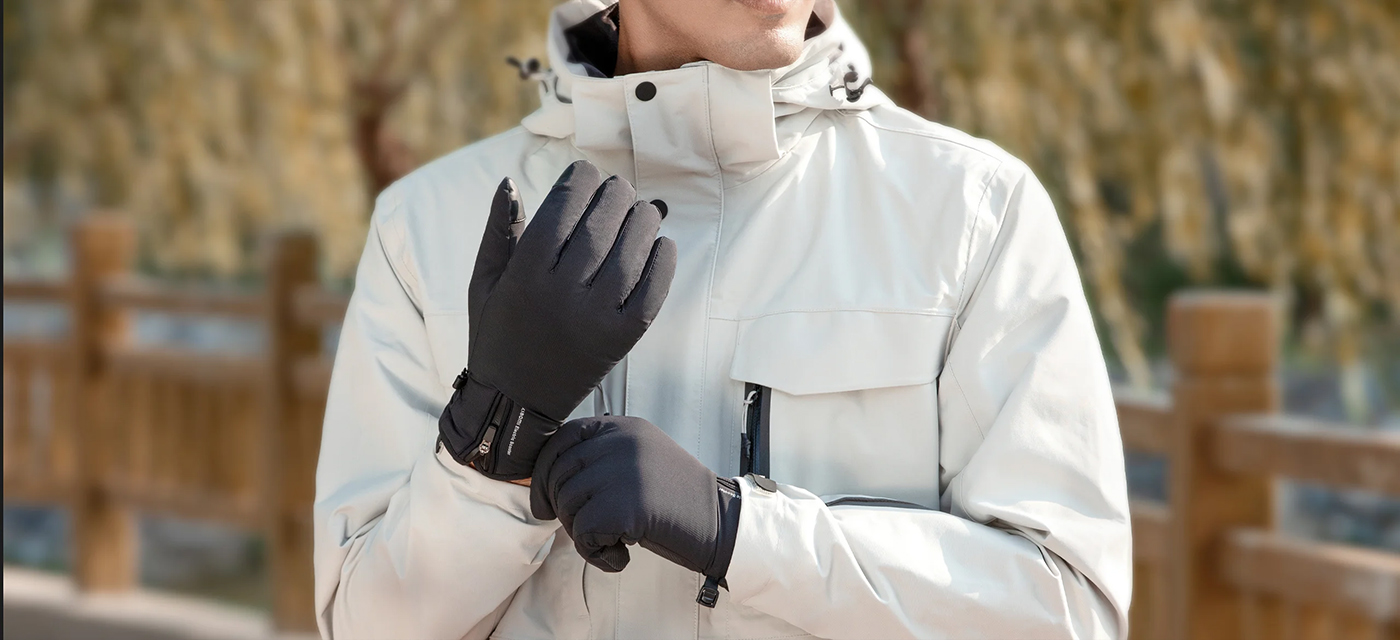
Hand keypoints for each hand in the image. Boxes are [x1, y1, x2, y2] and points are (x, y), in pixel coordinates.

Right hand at [438, 161, 676, 480]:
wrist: (514, 406)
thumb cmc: (497, 334)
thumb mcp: (484, 283)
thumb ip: (499, 232)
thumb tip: (511, 181)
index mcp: (523, 276)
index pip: (560, 210)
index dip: (579, 181)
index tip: (587, 172)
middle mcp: (559, 296)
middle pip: (600, 227)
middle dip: (614, 196)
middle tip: (619, 189)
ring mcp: (594, 320)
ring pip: (630, 254)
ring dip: (642, 222)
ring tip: (642, 211)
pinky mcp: (621, 340)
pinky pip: (652, 292)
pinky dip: (662, 262)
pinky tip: (660, 244)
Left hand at [530, 416, 741, 605]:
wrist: (721, 522)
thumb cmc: (678, 498)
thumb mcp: (640, 459)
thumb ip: (601, 456)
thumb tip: (546, 479)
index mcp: (623, 427)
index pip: (562, 439)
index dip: (543, 472)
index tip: (544, 501)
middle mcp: (621, 442)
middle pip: (559, 475)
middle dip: (562, 510)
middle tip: (590, 530)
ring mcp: (623, 472)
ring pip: (567, 506)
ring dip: (581, 534)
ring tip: (614, 539)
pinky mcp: (626, 506)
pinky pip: (583, 534)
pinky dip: (595, 553)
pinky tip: (620, 554)